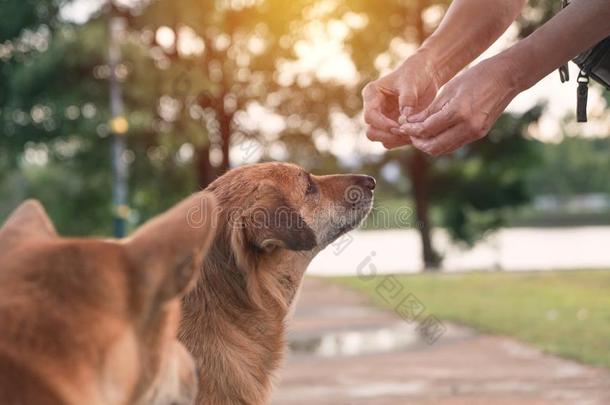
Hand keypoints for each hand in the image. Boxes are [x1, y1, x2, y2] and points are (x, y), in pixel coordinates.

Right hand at [362, 51, 439, 148]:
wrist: (425, 76)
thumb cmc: (416, 74)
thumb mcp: (411, 83)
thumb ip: (407, 99)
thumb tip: (405, 117)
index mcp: (371, 94)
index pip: (370, 115)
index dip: (383, 124)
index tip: (400, 125)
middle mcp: (373, 108)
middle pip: (371, 131)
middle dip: (388, 135)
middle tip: (407, 132)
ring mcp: (381, 119)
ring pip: (380, 138)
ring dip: (395, 139)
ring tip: (412, 133)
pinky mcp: (390, 127)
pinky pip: (391, 141)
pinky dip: (401, 141)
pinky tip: (414, 133)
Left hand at [399, 57, 520, 155]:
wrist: (507, 77)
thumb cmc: (476, 77)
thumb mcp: (449, 90)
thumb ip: (430, 110)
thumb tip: (410, 123)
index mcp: (458, 112)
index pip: (427, 130)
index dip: (411, 130)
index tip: (401, 126)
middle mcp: (468, 127)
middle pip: (434, 147)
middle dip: (418, 142)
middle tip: (409, 133)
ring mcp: (475, 133)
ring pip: (444, 149)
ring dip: (429, 144)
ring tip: (418, 133)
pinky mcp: (479, 134)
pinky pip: (454, 144)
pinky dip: (441, 141)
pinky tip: (433, 132)